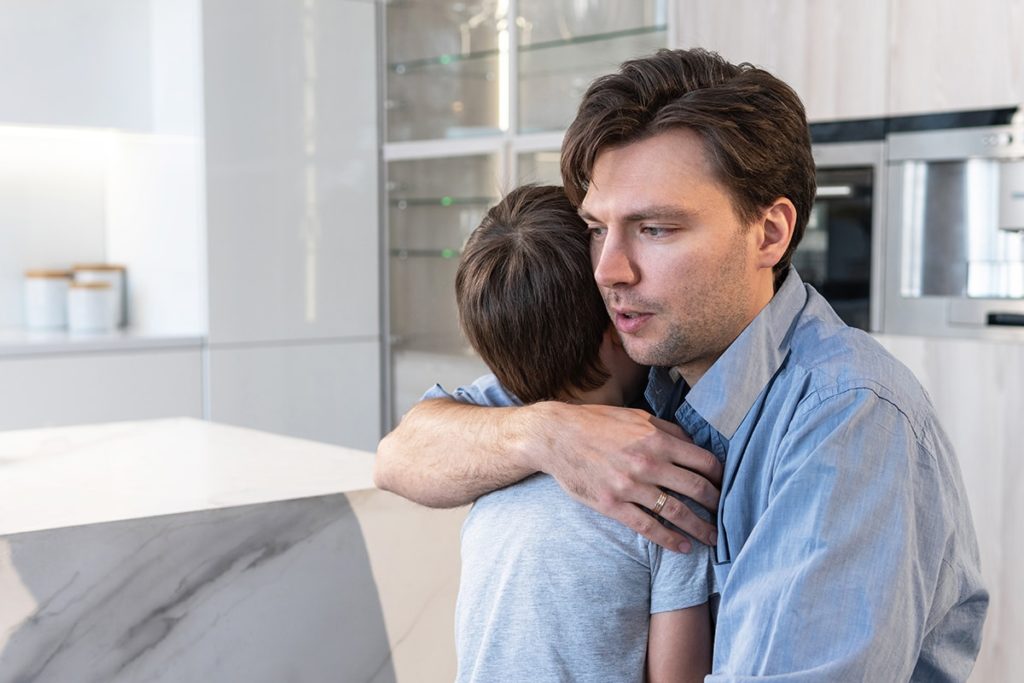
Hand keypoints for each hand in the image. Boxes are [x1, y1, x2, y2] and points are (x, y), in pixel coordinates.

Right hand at [518, 402, 722, 551]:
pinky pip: (648, 527)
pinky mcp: (612, 504)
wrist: (555, 436)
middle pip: (697, 488)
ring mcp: (630, 486)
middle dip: (717, 504)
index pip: (704, 461)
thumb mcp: (636, 416)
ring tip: (712, 538)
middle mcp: (648, 463)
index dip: (721, 476)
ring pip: (677, 512)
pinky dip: (670, 540)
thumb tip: (695, 445)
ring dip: (700, 528)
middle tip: (727, 515)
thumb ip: (667, 430)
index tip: (727, 485)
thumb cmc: (596, 423)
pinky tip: (683, 547)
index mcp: (657, 439)